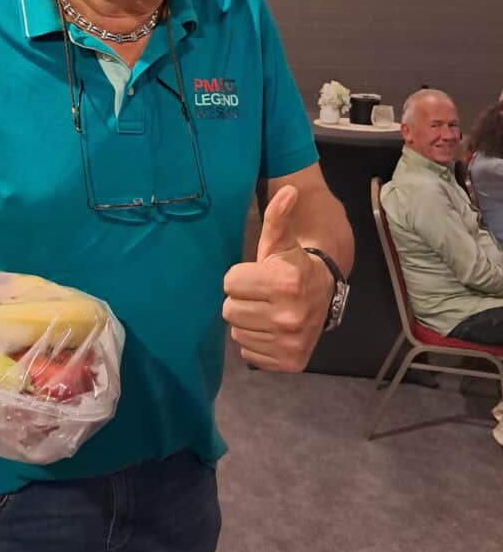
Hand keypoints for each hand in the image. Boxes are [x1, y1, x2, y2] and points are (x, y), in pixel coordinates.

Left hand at [222, 186, 333, 371]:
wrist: (323, 295)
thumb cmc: (292, 265)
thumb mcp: (281, 241)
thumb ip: (278, 216)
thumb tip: (289, 189)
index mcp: (285, 282)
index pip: (229, 283)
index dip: (240, 277)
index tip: (258, 275)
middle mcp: (289, 315)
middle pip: (229, 310)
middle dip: (242, 300)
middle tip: (261, 294)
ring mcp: (290, 342)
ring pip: (237, 333)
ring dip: (248, 322)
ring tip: (267, 310)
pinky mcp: (290, 362)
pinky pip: (249, 354)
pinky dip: (257, 343)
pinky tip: (271, 330)